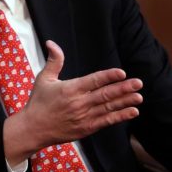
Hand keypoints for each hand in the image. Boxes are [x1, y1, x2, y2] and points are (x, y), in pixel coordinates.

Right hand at [3, 40, 142, 163]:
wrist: (33, 129)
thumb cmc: (38, 102)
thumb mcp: (44, 79)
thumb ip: (54, 61)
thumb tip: (51, 43)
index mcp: (70, 89)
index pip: (93, 81)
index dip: (108, 76)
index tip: (122, 73)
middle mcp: (79, 103)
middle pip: (105, 94)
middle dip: (123, 88)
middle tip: (138, 83)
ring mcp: (83, 117)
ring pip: (108, 108)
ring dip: (125, 102)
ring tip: (139, 96)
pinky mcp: (86, 128)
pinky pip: (106, 121)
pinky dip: (120, 116)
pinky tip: (132, 111)